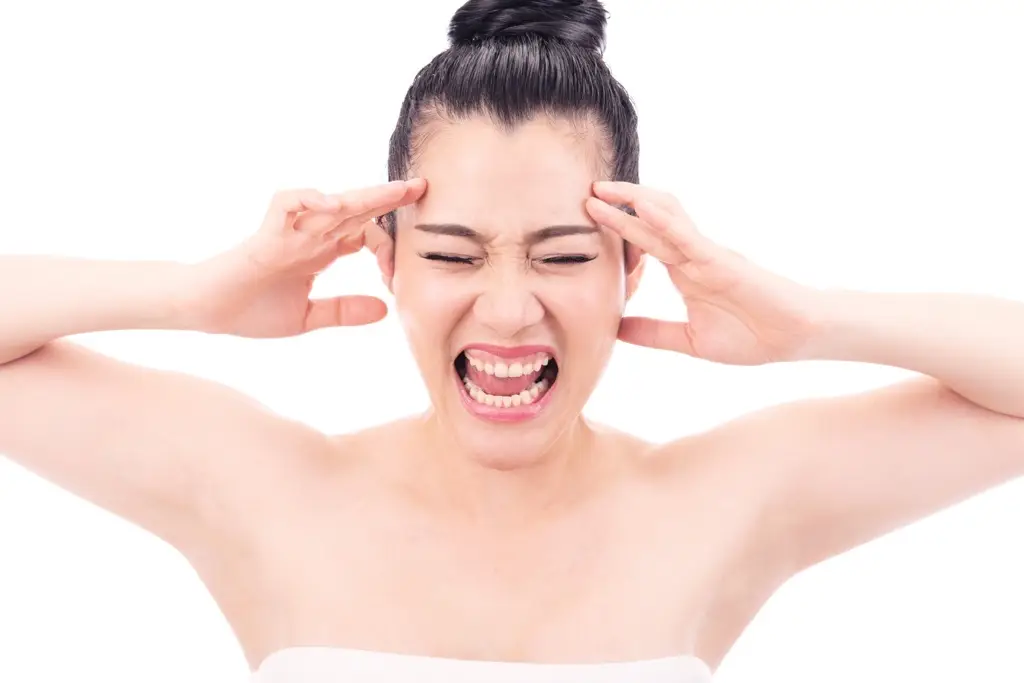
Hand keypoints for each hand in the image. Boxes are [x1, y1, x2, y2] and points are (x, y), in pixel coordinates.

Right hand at [185, 179, 425, 336]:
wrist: (209, 312)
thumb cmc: (251, 310)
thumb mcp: (308, 317)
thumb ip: (344, 311)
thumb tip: (386, 310)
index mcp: (319, 252)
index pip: (363, 234)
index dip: (386, 245)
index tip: (398, 271)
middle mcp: (309, 236)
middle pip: (355, 210)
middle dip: (387, 198)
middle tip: (421, 187)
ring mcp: (288, 232)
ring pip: (331, 202)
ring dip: (363, 196)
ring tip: (395, 191)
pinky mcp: (265, 235)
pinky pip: (287, 204)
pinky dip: (309, 199)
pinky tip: (335, 205)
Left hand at [586, 181, 822, 364]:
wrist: (793, 338)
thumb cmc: (751, 335)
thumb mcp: (689, 340)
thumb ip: (653, 333)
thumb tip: (615, 330)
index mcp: (683, 271)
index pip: (642, 242)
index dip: (615, 228)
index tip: (584, 220)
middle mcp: (691, 256)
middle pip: (648, 221)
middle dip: (616, 206)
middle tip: (584, 192)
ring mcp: (706, 255)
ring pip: (665, 218)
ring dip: (633, 202)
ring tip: (602, 190)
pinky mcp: (722, 261)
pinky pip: (688, 237)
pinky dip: (664, 221)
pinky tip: (642, 208)